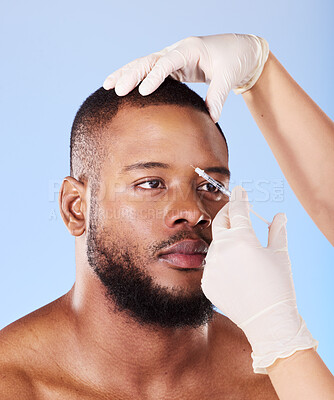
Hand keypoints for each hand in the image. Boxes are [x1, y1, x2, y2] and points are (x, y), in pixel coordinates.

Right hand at [103, 34, 268, 121]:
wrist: (241, 51)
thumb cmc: (235, 59)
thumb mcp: (229, 76)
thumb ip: (219, 96)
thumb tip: (211, 118)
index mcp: (191, 49)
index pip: (167, 62)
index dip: (154, 77)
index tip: (142, 91)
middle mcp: (178, 51)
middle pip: (149, 60)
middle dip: (131, 73)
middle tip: (115, 89)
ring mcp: (174, 58)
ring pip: (145, 63)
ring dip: (126, 73)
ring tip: (107, 85)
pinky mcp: (174, 67)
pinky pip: (151, 71)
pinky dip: (137, 78)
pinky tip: (123, 86)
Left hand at [201, 186, 317, 372]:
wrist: (267, 321)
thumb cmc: (278, 286)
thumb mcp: (280, 254)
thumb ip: (277, 230)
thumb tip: (279, 215)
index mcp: (242, 239)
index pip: (237, 210)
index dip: (240, 198)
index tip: (240, 189)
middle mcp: (222, 250)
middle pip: (220, 221)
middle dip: (228, 212)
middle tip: (236, 209)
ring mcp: (211, 266)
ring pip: (215, 243)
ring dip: (225, 239)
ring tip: (240, 248)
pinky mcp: (206, 281)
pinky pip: (211, 264)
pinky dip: (221, 260)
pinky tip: (234, 270)